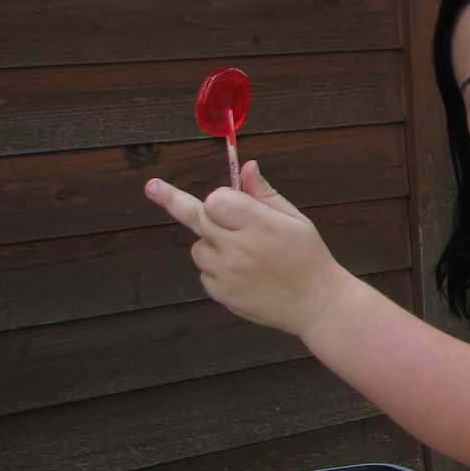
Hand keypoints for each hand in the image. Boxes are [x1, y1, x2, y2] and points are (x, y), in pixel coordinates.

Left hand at [145, 160, 353, 337]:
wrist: (317, 304)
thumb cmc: (308, 256)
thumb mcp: (294, 219)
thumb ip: (264, 194)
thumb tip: (246, 166)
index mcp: (261, 224)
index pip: (216, 200)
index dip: (219, 198)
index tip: (218, 196)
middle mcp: (241, 248)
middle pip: (196, 218)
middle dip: (179, 203)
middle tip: (152, 187)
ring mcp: (228, 273)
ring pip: (197, 247)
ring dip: (210, 243)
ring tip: (242, 253)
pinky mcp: (222, 293)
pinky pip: (204, 272)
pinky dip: (216, 270)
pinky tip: (243, 274)